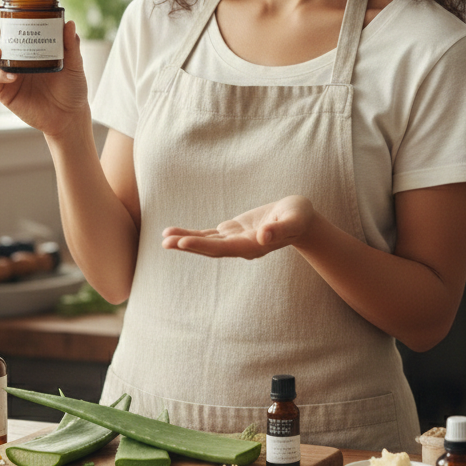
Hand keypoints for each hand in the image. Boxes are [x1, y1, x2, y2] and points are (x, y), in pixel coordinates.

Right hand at [0, 5, 89, 137]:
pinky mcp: (3, 90)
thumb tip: (70, 23)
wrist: (69, 115)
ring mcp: (6, 72)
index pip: (9, 25)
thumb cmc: (72, 86)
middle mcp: (13, 55)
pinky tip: (11, 76)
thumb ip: (71, 45)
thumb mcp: (75, 64)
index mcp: (28, 44)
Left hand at [161, 195, 315, 258]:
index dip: (202, 245)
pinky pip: (209, 234)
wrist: (301, 219)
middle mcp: (241, 247)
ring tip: (164, 238)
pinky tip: (176, 233)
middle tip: (165, 243)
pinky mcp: (233, 232)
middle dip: (188, 245)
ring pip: (206, 242)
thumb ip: (280, 228)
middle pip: (210, 248)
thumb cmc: (299, 217)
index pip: (223, 248)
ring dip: (186, 241)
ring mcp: (235, 240)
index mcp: (253, 245)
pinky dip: (193, 233)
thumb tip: (263, 236)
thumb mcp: (294, 219)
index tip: (183, 242)